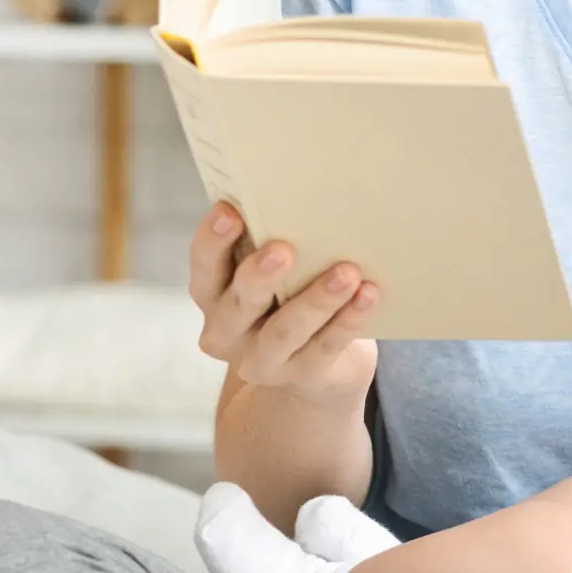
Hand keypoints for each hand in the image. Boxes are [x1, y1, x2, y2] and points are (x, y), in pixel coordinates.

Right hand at [188, 201, 379, 415]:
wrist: (314, 369)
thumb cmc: (290, 298)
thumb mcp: (274, 275)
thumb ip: (271, 245)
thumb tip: (304, 198)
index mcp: (213, 293)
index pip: (203, 264)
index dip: (212, 240)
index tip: (230, 211)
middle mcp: (227, 331)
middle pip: (237, 303)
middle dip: (259, 275)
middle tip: (283, 249)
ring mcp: (263, 360)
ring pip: (284, 332)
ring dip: (315, 301)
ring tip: (346, 273)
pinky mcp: (303, 375)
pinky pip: (326, 347)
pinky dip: (348, 320)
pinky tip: (368, 295)